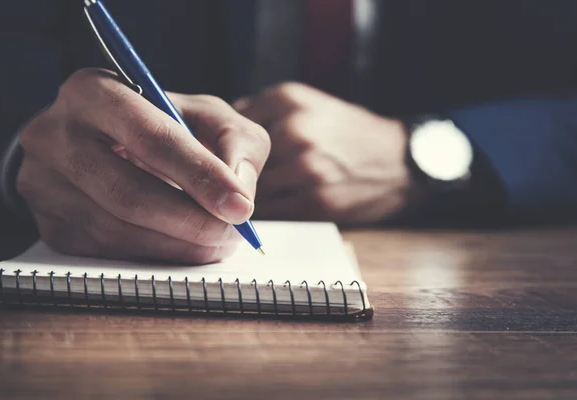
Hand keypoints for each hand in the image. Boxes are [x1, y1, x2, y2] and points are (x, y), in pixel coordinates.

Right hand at [17, 68, 269, 262]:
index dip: (199, 176)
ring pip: (115, 230)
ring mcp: (42, 183)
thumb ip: (237, 143)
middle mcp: (55, 134)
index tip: (240, 208)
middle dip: (189, 221)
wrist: (106, 143)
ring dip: (176, 246)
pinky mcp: (47, 223)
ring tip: (215, 242)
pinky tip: (181, 246)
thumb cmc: (166, 126)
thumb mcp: (208, 117)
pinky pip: (105, 252)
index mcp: (95, 92)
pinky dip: (153, 255)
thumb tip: (239, 196)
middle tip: (230, 234)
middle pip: (126, 192)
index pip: (150, 138)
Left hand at [235, 82, 419, 223]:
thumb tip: (221, 133)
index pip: (232, 125)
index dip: (229, 145)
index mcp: (287, 99)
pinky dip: (269, 211)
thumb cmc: (347, 132)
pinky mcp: (315, 201)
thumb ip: (265, 114)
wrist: (398, 160)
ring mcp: (305, 167)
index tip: (231, 156)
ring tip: (262, 194)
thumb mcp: (308, 104)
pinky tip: (279, 205)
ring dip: (251, 195)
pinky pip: (273, 211)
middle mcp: (294, 130)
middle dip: (237, 172)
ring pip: (252, 188)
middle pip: (238, 159)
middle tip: (241, 180)